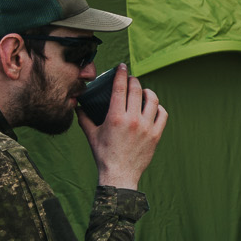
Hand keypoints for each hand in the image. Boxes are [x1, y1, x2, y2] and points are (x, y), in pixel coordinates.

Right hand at [79, 63, 166, 189]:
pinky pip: (163, 114)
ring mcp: (147, 127)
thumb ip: (84, 118)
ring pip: (153, 100)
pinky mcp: (156, 135)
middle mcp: (133, 120)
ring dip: (148, 92)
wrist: (119, 174)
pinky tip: (153, 107)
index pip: (120, 88)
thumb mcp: (91, 135)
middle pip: (136, 90)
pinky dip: (159, 108)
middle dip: (133, 80)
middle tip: (131, 79)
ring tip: (143, 92)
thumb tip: (77, 106)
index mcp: (115, 117)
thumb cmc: (104, 155)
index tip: (122, 66)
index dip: (121, 74)